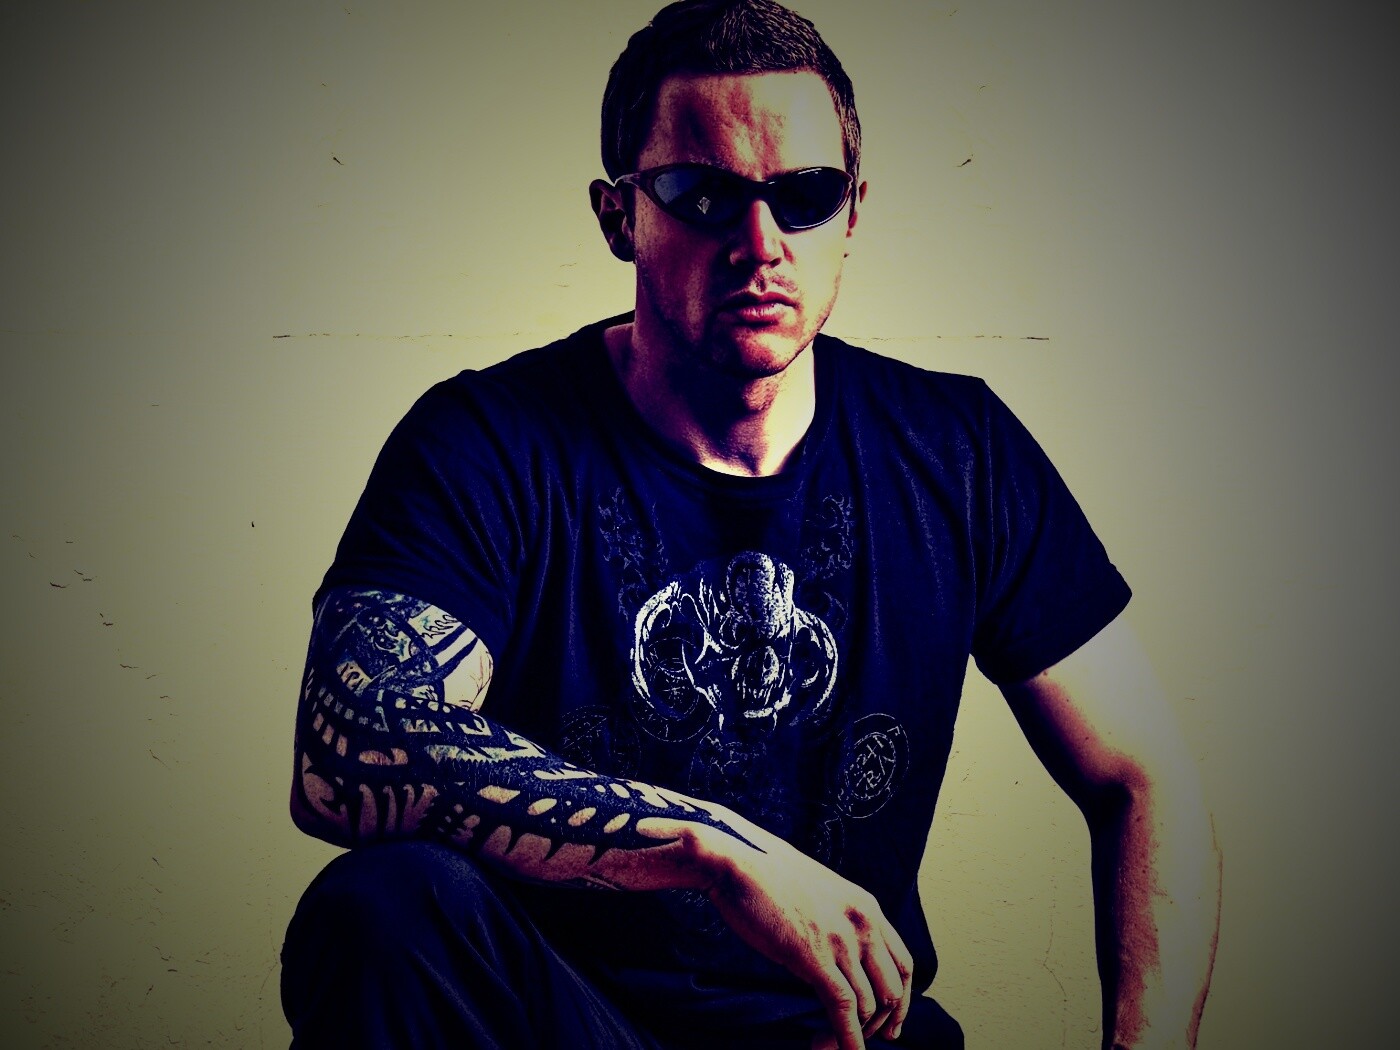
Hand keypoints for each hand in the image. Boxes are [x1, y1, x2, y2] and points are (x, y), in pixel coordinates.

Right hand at [701, 821, 912, 1049]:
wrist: (738, 863)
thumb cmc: (769, 880)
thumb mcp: (821, 895)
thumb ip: (839, 923)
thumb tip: (840, 960)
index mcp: (867, 907)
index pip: (904, 964)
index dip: (902, 1001)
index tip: (891, 1024)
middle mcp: (863, 923)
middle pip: (893, 990)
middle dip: (881, 1023)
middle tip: (865, 1041)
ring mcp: (842, 940)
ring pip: (868, 1005)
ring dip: (854, 1035)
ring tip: (827, 1043)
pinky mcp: (816, 957)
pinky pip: (843, 1009)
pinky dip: (845, 1039)